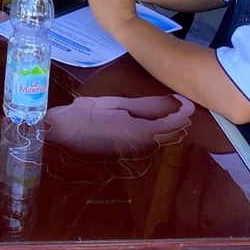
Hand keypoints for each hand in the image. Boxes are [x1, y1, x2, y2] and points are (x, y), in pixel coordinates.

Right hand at [45, 93, 195, 154]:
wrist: (60, 134)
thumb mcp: (114, 104)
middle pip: (166, 133)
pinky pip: (145, 138)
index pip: (170, 125)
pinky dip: (152, 127)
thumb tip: (167, 104)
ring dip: (165, 124)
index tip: (188, 101)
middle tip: (180, 101)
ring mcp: (130, 148)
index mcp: (136, 131)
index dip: (183, 114)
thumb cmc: (84, 114)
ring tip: (168, 105)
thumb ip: (142, 106)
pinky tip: (148, 116)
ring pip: (156, 136)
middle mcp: (137, 144)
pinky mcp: (123, 149)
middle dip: (176, 118)